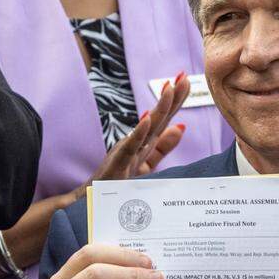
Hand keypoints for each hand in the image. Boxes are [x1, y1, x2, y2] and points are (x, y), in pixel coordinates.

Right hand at [70, 73, 191, 197]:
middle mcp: (137, 142)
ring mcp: (127, 151)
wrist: (92, 202)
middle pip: (158, 117)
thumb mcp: (146, 163)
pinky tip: (147, 118)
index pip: (164, 118)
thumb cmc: (118, 181)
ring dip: (158, 107)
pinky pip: (130, 146)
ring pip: (146, 127)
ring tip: (169, 88)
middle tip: (183, 76)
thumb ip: (163, 146)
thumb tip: (182, 127)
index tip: (187, 79)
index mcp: (145, 141)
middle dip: (171, 96)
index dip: (176, 100)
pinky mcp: (118, 163)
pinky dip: (138, 132)